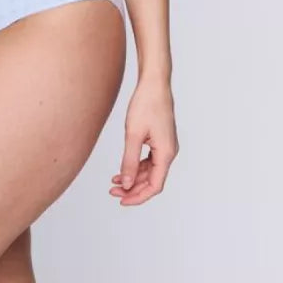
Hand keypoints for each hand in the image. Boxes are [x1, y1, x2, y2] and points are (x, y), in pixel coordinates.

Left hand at [109, 77, 177, 204]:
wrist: (154, 83)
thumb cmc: (146, 104)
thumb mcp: (133, 134)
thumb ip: (129, 161)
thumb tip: (126, 183)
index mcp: (166, 153)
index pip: (155, 186)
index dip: (138, 196)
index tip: (121, 199)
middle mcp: (169, 152)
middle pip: (152, 180)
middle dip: (133, 188)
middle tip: (113, 191)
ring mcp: (165, 146)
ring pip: (150, 171)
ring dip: (133, 178)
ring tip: (114, 181)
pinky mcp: (160, 140)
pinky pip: (149, 160)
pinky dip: (136, 166)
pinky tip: (122, 168)